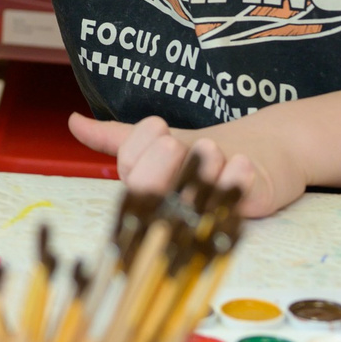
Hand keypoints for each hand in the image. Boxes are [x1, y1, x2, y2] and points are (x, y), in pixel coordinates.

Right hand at [66, 113, 303, 218]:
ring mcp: (202, 215)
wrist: (267, 154)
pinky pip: (231, 204)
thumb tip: (73, 122)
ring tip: (213, 149)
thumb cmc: (208, 151)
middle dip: (160, 162)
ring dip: (201, 167)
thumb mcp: (161, 141)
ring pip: (191, 198)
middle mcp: (171, 205)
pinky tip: (241, 162)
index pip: (128, 169)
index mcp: (147, 186)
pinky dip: (236, 180)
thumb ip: (116, 137)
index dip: (139, 147)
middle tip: (177, 143)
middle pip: (149, 190)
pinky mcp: (237, 220)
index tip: (160, 127)